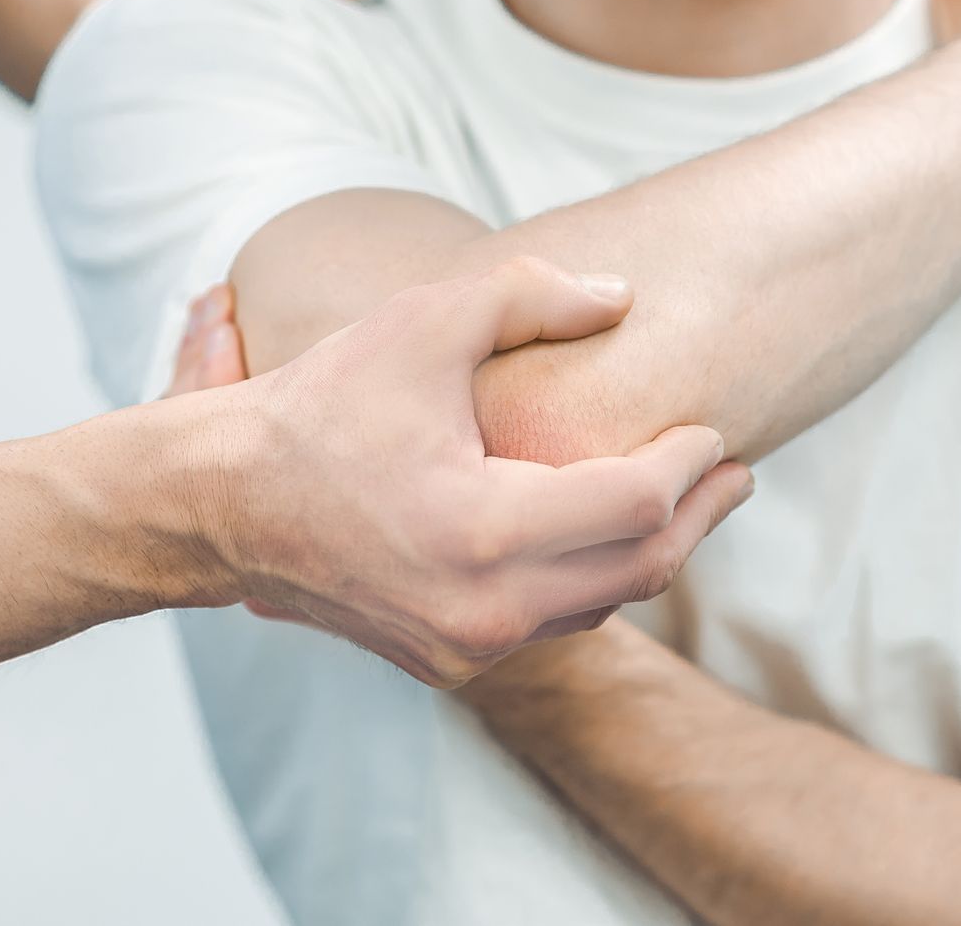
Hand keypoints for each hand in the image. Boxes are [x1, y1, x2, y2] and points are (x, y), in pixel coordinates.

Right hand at [180, 258, 753, 687]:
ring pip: (600, 607)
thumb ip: (530, 294)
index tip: (715, 429)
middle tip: (737, 472)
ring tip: (687, 499)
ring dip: (651, 552)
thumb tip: (622, 296)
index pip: (637, 506)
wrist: (223, 504)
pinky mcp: (446, 665)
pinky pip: (551, 626)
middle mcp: (483, 609)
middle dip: (700, 517)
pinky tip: (606, 534)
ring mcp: (465, 649)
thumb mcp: (423, 322)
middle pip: (639, 570)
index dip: (691, 466)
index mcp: (485, 530)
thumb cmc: (321, 406)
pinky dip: (592, 580)